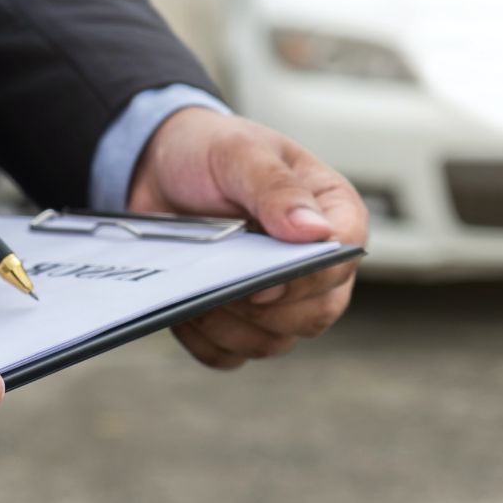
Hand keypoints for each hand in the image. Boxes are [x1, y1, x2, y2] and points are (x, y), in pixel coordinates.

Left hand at [128, 109, 366, 369]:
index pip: (344, 256)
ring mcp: (277, 294)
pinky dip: (205, 340)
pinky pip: (230, 353)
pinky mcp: (236, 316)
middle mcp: (311, 259)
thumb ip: (276, 187)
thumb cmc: (208, 149)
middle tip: (223, 284)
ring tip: (198, 292)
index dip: (310, 277)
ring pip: (275, 340)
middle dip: (267, 310)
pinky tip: (184, 309)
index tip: (264, 283)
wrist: (157, 164)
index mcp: (330, 209)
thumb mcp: (238, 152)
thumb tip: (316, 233)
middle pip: (317, 312)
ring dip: (232, 327)